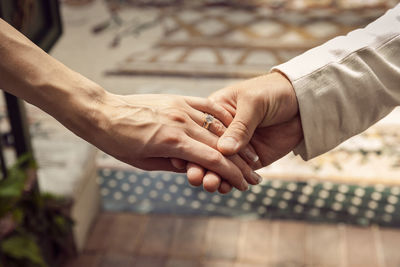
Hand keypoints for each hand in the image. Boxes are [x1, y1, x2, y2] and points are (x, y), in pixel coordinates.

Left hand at [89, 92, 260, 190]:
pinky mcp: (177, 99)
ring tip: (250, 156)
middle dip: (240, 163)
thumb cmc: (118, 142)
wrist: (102, 112)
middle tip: (255, 175)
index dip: (231, 174)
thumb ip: (174, 164)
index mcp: (171, 142)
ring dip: (235, 143)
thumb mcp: (145, 162)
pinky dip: (222, 117)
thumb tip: (196, 168)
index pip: (211, 160)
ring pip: (216, 126)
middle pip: (219, 145)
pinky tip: (233, 127)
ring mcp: (180, 107)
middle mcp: (180, 122)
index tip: (244, 184)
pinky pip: (206, 106)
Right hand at [185, 72, 302, 192]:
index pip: (199, 131)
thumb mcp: (254, 103)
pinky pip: (237, 174)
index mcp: (216, 112)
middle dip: (199, 166)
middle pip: (206, 151)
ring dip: (213, 177)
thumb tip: (223, 150)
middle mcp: (222, 132)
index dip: (191, 146)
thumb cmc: (274, 93)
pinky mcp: (250, 160)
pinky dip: (230, 182)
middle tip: (195, 178)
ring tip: (212, 186)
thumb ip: (240, 126)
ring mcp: (236, 147)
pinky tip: (225, 188)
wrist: (303, 101)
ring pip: (220, 166)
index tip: (182, 161)